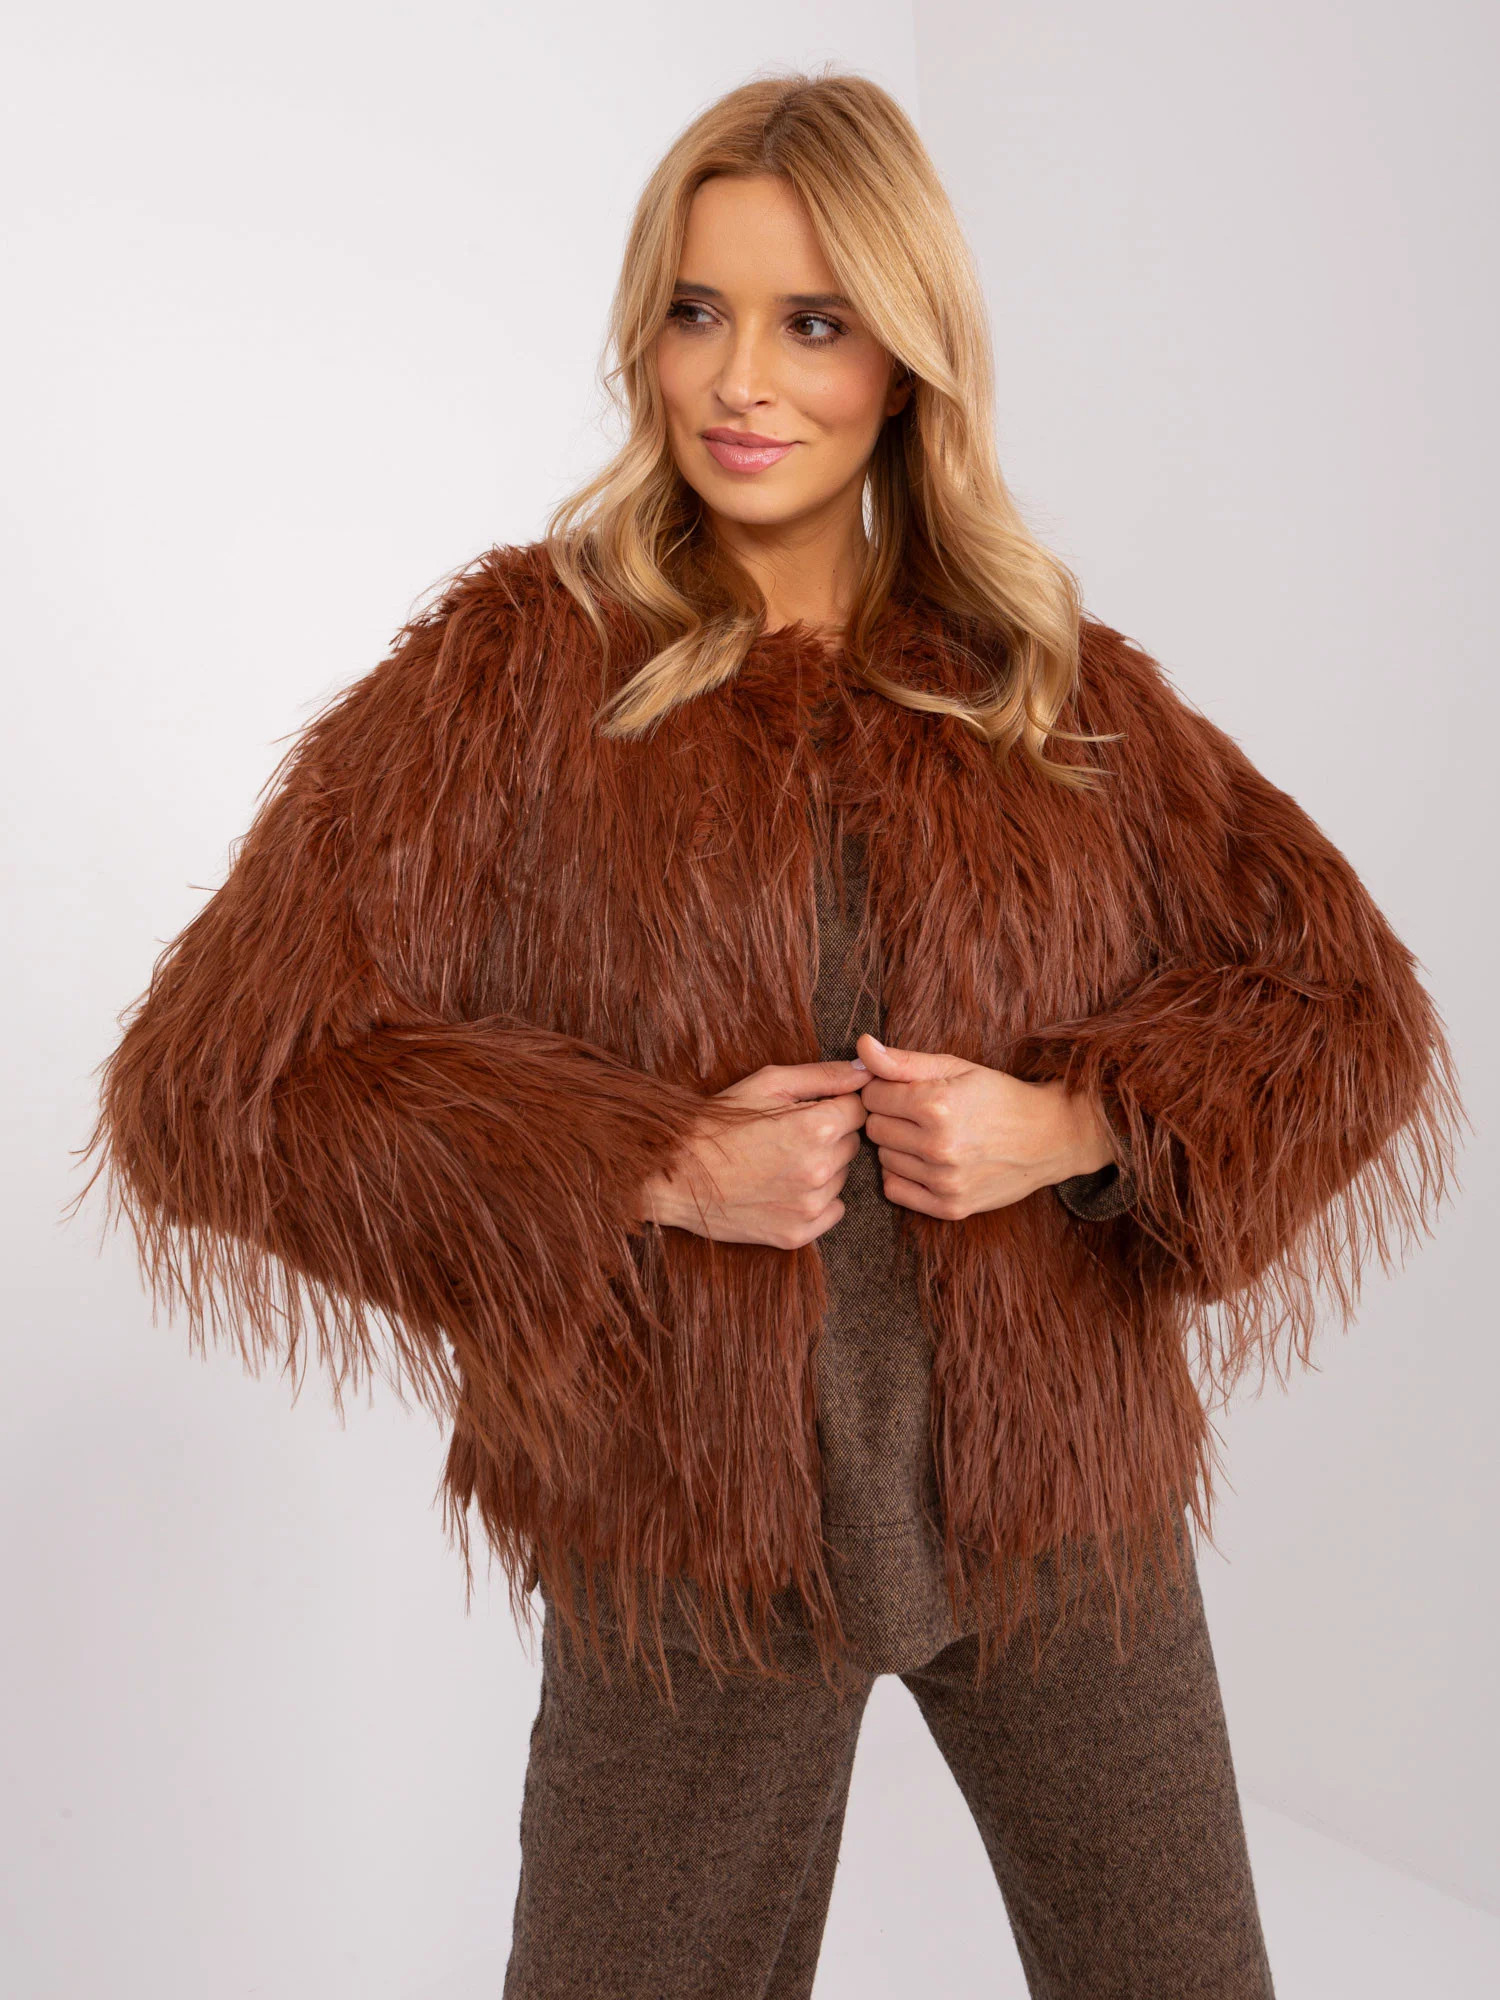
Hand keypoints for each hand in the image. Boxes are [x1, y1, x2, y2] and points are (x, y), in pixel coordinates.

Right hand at [639, 1059, 869, 1247]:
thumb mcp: (767, 1084)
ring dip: (822, 1168)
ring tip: (779, 1162)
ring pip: (841, 1178)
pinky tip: (782, 1189)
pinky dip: (816, 1200)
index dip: (836, 1104)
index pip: (859, 1109)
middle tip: (787, 1136)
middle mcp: (819, 1170)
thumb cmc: (719, 1123)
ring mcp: (809, 1207)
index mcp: (816, 1128)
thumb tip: (865, 1069)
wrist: (674, 1174)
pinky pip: (832, 1211)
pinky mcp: (798, 1234)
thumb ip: (823, 1075)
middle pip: (853, 1144)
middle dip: (830, 1135)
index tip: (811, 1109)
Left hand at [855, 1032, 1117, 1219]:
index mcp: (937, 1104)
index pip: (872, 1096)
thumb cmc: (998, 1096)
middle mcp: (939, 1146)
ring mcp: (945, 1181)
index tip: (907, 1089)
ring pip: (883, 1159)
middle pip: (874, 1129)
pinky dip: (903, 1176)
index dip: (885, 1089)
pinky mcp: (950, 1207)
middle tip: (918, 1113)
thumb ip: (902, 1061)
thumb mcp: (954, 1067)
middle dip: (890, 1117)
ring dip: (898, 1147)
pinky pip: (895, 1190)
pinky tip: (926, 1162)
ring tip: (928, 1136)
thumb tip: (861, 1046)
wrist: (1049, 1137)